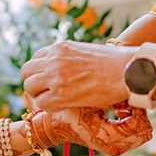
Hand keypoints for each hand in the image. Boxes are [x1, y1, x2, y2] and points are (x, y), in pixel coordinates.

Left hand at [21, 41, 135, 110]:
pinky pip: (41, 103)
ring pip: (29, 87)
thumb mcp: (87, 52)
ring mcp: (55, 76)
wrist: (128, 70)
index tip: (47, 81)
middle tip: (45, 93)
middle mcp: (54, 59)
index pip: (36, 58)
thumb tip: (72, 71)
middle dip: (34, 83)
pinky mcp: (60, 93)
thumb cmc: (116, 63)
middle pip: (26, 72)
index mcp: (60, 47)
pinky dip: (48, 108)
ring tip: (53, 102)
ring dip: (38, 96)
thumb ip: (72, 59)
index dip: (40, 72)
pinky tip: (61, 108)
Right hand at [31, 104, 153, 155]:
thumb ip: (110, 99)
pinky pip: (138, 134)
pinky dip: (133, 121)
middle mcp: (114, 147)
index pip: (138, 124)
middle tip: (124, 101)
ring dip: (136, 117)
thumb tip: (132, 93)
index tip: (125, 98)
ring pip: (143, 132)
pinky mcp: (118, 147)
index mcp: (106, 137)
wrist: (59, 126)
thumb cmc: (69, 111)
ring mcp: (117, 149)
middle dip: (138, 113)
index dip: (136, 108)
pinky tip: (120, 112)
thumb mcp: (87, 101)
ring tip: (121, 106)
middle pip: (145, 130)